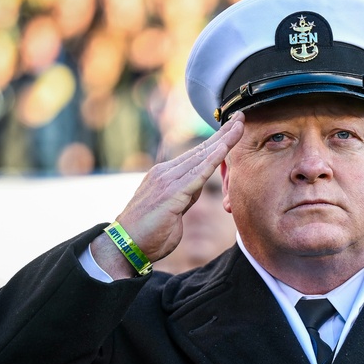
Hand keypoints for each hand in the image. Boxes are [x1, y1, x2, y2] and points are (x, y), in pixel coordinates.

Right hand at [91, 115, 243, 277]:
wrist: (123, 247)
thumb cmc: (148, 234)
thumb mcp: (174, 211)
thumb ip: (186, 196)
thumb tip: (197, 188)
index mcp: (165, 176)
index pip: (196, 155)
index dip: (216, 141)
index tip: (232, 128)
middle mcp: (165, 173)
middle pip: (201, 150)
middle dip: (223, 133)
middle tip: (241, 116)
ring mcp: (167, 181)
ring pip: (201, 157)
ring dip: (223, 140)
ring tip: (239, 125)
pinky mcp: (170, 193)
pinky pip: (197, 174)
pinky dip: (213, 159)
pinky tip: (225, 147)